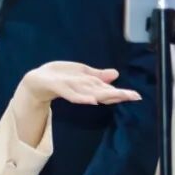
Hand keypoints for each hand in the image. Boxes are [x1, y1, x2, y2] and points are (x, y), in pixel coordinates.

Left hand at [22, 61, 141, 105]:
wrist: (37, 80)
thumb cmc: (60, 77)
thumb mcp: (81, 73)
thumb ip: (97, 75)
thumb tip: (116, 74)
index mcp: (89, 86)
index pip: (108, 90)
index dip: (122, 93)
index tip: (137, 96)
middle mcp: (83, 90)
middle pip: (103, 93)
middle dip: (118, 95)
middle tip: (134, 97)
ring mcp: (72, 90)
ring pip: (91, 93)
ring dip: (104, 96)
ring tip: (118, 97)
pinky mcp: (60, 88)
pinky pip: (72, 95)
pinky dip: (82, 98)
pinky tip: (92, 100)